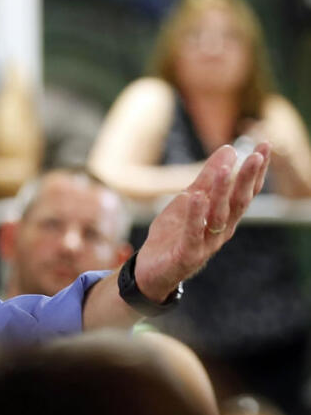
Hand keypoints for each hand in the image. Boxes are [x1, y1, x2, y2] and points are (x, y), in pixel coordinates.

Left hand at [133, 142, 268, 300]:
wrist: (150, 270)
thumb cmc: (173, 234)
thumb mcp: (189, 201)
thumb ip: (206, 178)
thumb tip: (230, 149)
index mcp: (225, 217)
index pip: (246, 191)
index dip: (256, 170)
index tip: (265, 144)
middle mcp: (222, 230)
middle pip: (239, 202)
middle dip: (248, 179)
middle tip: (256, 155)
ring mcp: (206, 244)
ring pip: (218, 216)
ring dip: (221, 192)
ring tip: (224, 170)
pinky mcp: (187, 255)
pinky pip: (193, 234)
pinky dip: (195, 216)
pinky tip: (196, 198)